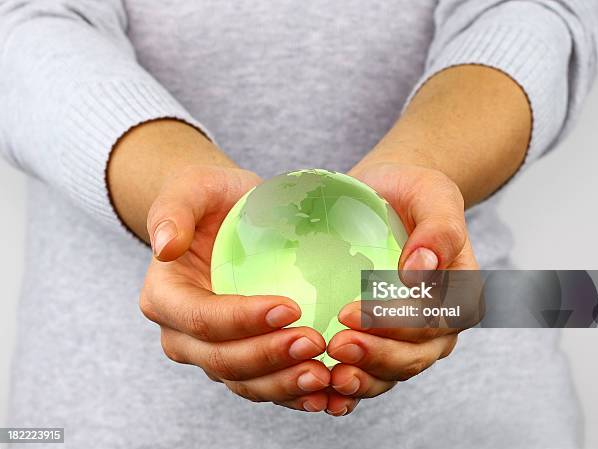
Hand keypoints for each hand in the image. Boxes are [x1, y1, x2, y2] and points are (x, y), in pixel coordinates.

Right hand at [139, 165, 330, 411]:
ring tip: (325, 375)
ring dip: (284, 384)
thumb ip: (173, 211)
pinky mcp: (241, 360)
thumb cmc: (211, 198)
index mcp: (164, 297)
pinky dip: (293, 394)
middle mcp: (182, 334)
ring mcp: (211, 352)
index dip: (242, 320)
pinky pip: (264, 386)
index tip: (290, 307)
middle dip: (269, 357)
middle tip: (316, 343)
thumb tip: (165, 246)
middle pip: (222, 360)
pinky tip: (326, 392)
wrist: (228, 218)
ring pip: (244, 383)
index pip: (201, 318)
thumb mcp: (193, 188)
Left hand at [323, 162, 478, 415]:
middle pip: (414, 355)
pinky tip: (327, 388)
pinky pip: (374, 372)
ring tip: (329, 375)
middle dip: (375, 357)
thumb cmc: (413, 193)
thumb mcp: (433, 195)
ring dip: (363, 378)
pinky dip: (353, 385)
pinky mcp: (384, 341)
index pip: (432, 321)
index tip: (349, 314)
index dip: (394, 324)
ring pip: (393, 372)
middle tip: (335, 346)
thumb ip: (438, 230)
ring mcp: (412, 338)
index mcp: (460, 293)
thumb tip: (422, 271)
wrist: (389, 196)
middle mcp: (440, 323)